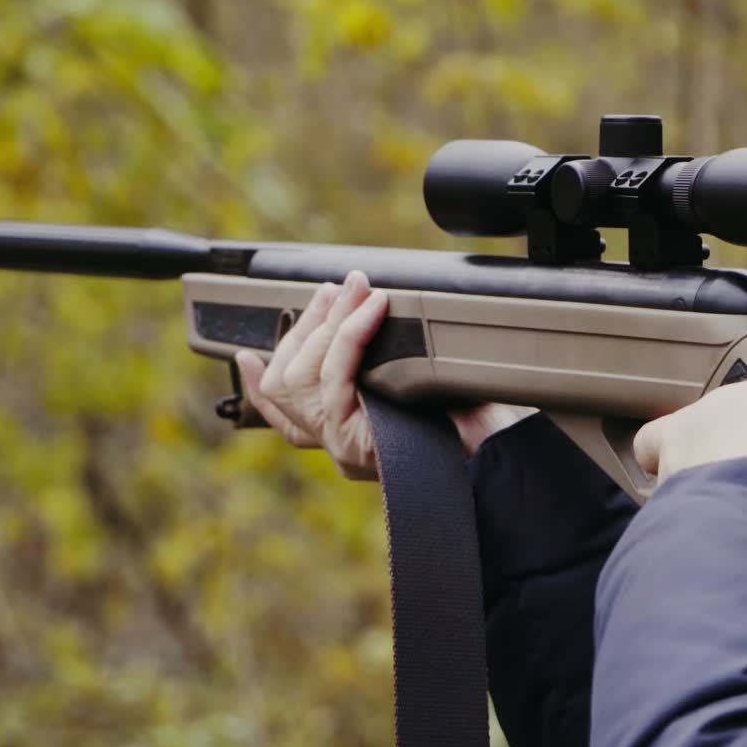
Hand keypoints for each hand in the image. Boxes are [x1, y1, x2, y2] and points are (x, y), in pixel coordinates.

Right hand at [236, 271, 534, 478]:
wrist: (501, 458)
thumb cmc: (476, 421)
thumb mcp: (421, 386)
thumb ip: (388, 366)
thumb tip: (373, 315)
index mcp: (350, 439)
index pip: (285, 415)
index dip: (259, 384)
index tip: (245, 355)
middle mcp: (339, 448)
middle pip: (288, 386)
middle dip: (305, 328)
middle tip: (332, 289)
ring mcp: (342, 448)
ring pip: (303, 377)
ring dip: (327, 321)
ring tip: (352, 289)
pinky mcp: (352, 443)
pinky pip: (335, 378)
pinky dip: (349, 334)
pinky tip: (369, 308)